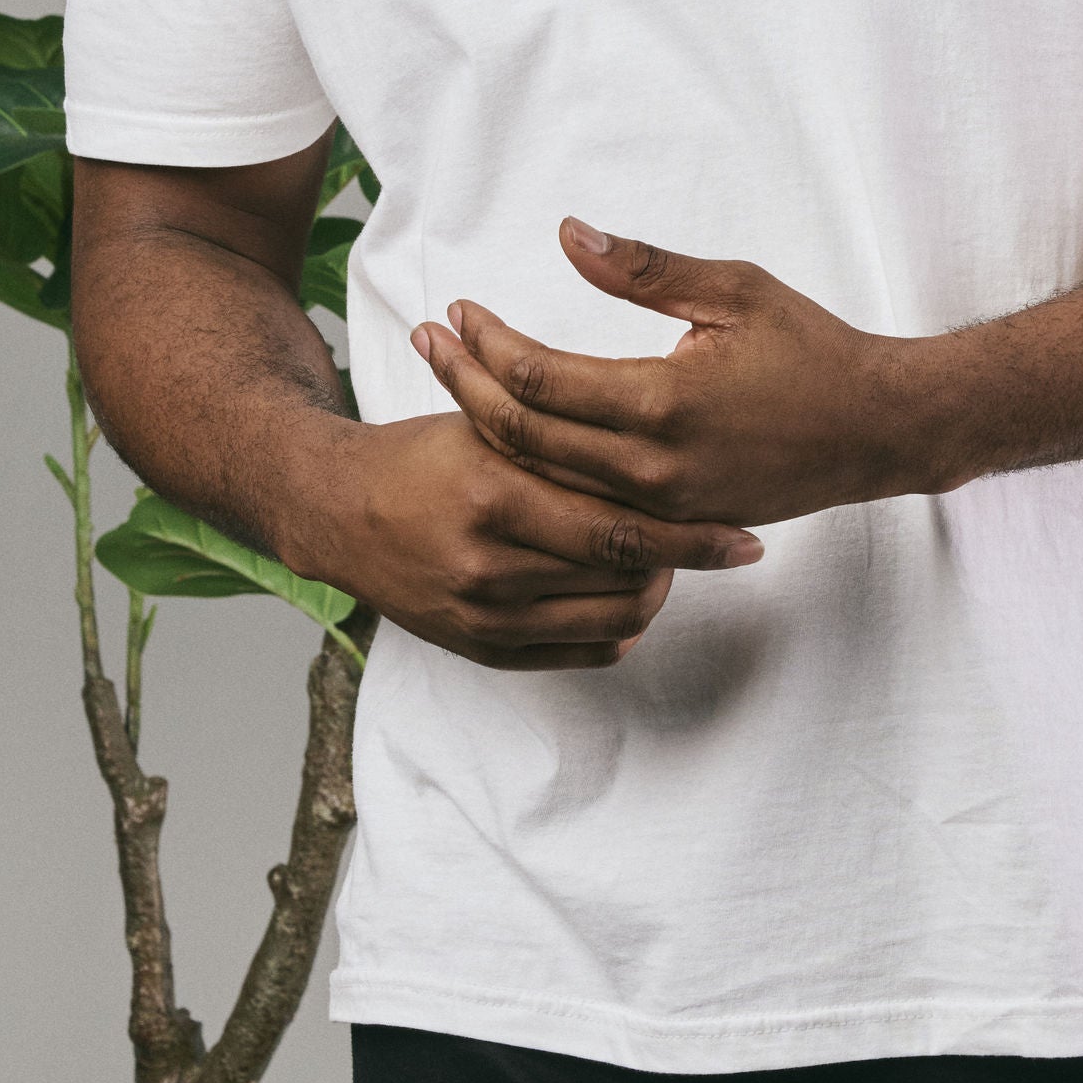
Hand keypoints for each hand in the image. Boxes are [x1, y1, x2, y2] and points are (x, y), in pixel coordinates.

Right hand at [287, 406, 763, 670]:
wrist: (338, 510)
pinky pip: (577, 654)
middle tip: (730, 545)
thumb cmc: (426, 454)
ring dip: (657, 593)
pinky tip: (633, 595)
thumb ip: (569, 442)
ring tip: (677, 561)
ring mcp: (483, 615)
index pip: (620, 528)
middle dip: (689, 565)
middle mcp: (490, 564)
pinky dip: (618, 629)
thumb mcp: (493, 428)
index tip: (744, 531)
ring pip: (609, 622)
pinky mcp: (480, 649)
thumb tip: (663, 454)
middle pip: (624, 579)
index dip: (692, 534)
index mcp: (497, 494)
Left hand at [412, 224, 939, 528]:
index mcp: (664, 403)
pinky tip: (507, 440)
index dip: (488, 345)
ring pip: (544, 479)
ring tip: (451, 383)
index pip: (542, 380)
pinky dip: (534, 473)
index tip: (456, 311)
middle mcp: (652, 467)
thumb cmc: (810, 348)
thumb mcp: (734, 289)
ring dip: (490, 429)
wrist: (876, 430)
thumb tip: (566, 233)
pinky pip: (581, 506)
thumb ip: (643, 268)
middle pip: (525, 436)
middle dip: (466, 385)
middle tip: (426, 341)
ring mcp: (660, 506)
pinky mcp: (671, 524)